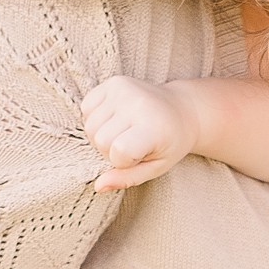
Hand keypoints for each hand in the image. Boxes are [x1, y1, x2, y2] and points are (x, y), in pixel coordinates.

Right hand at [81, 75, 198, 190]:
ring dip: (101, 135)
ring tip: (123, 132)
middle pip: (99, 140)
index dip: (123, 162)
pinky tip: (115, 119)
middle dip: (110, 150)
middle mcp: (137, 103)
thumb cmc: (169, 144)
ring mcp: (124, 89)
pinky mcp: (114, 82)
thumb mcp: (156, 167)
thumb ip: (128, 179)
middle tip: (132, 145)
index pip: (118, 152)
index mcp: (153, 127)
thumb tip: (98, 186)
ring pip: (89, 126)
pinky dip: (95, 118)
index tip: (139, 156)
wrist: (182, 111)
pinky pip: (86, 107)